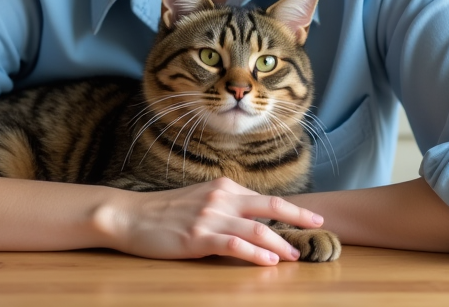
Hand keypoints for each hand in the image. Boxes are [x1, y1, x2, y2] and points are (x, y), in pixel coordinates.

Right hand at [93, 177, 325, 265]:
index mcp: (223, 187)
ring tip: (295, 255)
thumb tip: (251, 223)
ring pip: (256, 228)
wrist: (129, 216)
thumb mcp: (199, 201)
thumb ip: (225, 207)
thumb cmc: (163, 212)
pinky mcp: (197, 237)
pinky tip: (268, 261)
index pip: (264, 199)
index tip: (312, 217)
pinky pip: (233, 245)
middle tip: (319, 228)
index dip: (291, 209)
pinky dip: (254, 253)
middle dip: (297, 217)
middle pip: (269, 206)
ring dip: (279, 243)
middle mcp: (220, 197)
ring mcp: (209, 217)